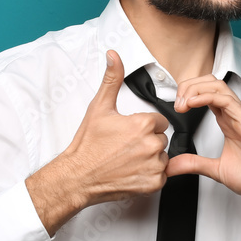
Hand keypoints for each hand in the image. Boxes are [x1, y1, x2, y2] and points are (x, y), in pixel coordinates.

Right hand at [28, 51, 170, 234]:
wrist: (78, 176)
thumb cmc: (88, 145)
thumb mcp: (99, 107)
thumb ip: (112, 79)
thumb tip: (113, 56)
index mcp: (142, 124)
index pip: (159, 121)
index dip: (144, 125)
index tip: (129, 132)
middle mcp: (150, 145)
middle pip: (161, 138)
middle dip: (147, 141)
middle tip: (125, 146)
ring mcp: (152, 166)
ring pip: (162, 156)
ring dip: (150, 158)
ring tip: (127, 158)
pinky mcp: (152, 184)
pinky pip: (161, 175)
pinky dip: (149, 175)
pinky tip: (132, 171)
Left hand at [166, 75, 240, 201]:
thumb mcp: (215, 169)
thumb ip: (193, 164)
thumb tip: (171, 165)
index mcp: (226, 121)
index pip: (205, 93)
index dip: (187, 94)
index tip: (176, 108)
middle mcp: (232, 114)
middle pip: (209, 83)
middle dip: (188, 86)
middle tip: (176, 103)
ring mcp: (240, 115)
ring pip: (217, 85)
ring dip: (195, 89)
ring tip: (182, 103)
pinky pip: (226, 99)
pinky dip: (206, 96)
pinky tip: (192, 103)